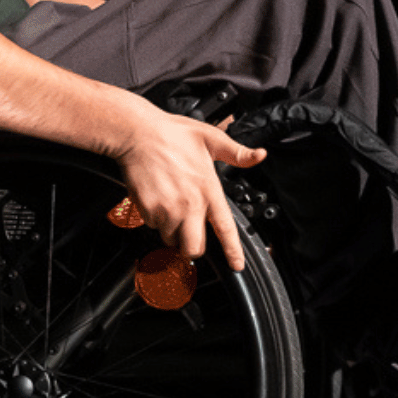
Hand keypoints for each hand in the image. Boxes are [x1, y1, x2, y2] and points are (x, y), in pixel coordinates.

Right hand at [111, 109, 267, 270]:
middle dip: (192, 245)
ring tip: (170, 205)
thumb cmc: (172, 133)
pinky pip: (152, 225)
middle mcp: (189, 204)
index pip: (225, 228)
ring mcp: (167, 209)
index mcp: (208, 189)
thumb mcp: (211, 138)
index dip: (233, 251)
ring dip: (171, 230)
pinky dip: (154, 218)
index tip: (237, 265)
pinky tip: (156, 197)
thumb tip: (259, 156)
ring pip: (171, 238)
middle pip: (194, 247)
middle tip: (188, 232)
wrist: (137, 132)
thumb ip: (236, 153)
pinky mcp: (148, 209)